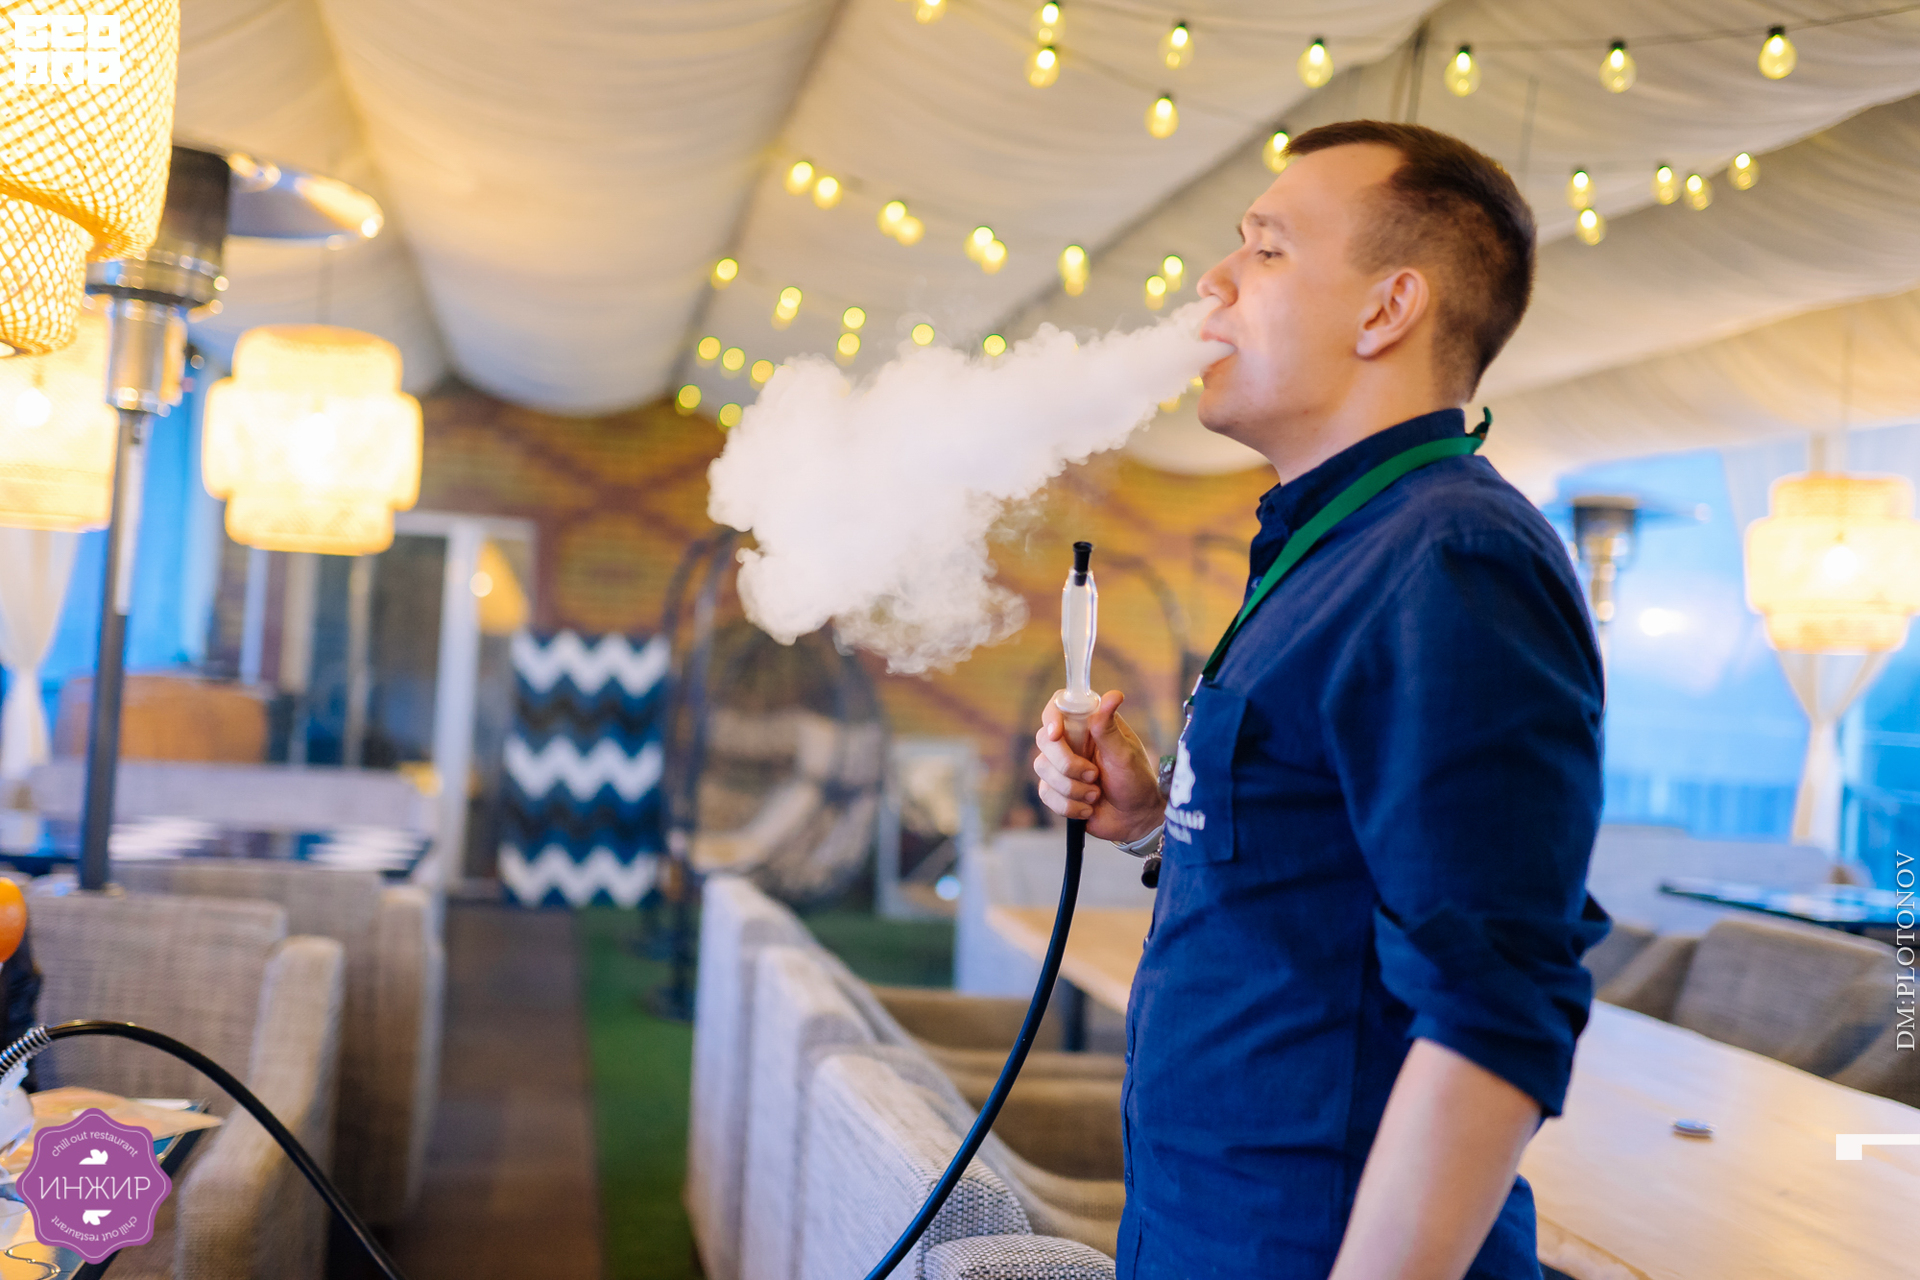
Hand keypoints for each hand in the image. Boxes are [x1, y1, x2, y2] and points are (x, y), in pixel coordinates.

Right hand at [1033, 690, 1164, 842]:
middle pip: (1044, 739)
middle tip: (1093, 775)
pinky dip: (1068, 805)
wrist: (1134, 819)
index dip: (1052, 716)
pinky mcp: (1056, 789)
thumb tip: (1113, 694)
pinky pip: (1045, 793)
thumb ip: (1109, 728)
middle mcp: (1072, 742)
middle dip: (1066, 763)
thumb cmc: (1136, 782)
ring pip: (1042, 767)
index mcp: (1089, 726)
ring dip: (1071, 788)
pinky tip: (1088, 809)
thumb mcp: (1124, 754)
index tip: (1057, 734)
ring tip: (1096, 795)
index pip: (1059, 706)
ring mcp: (1061, 766)